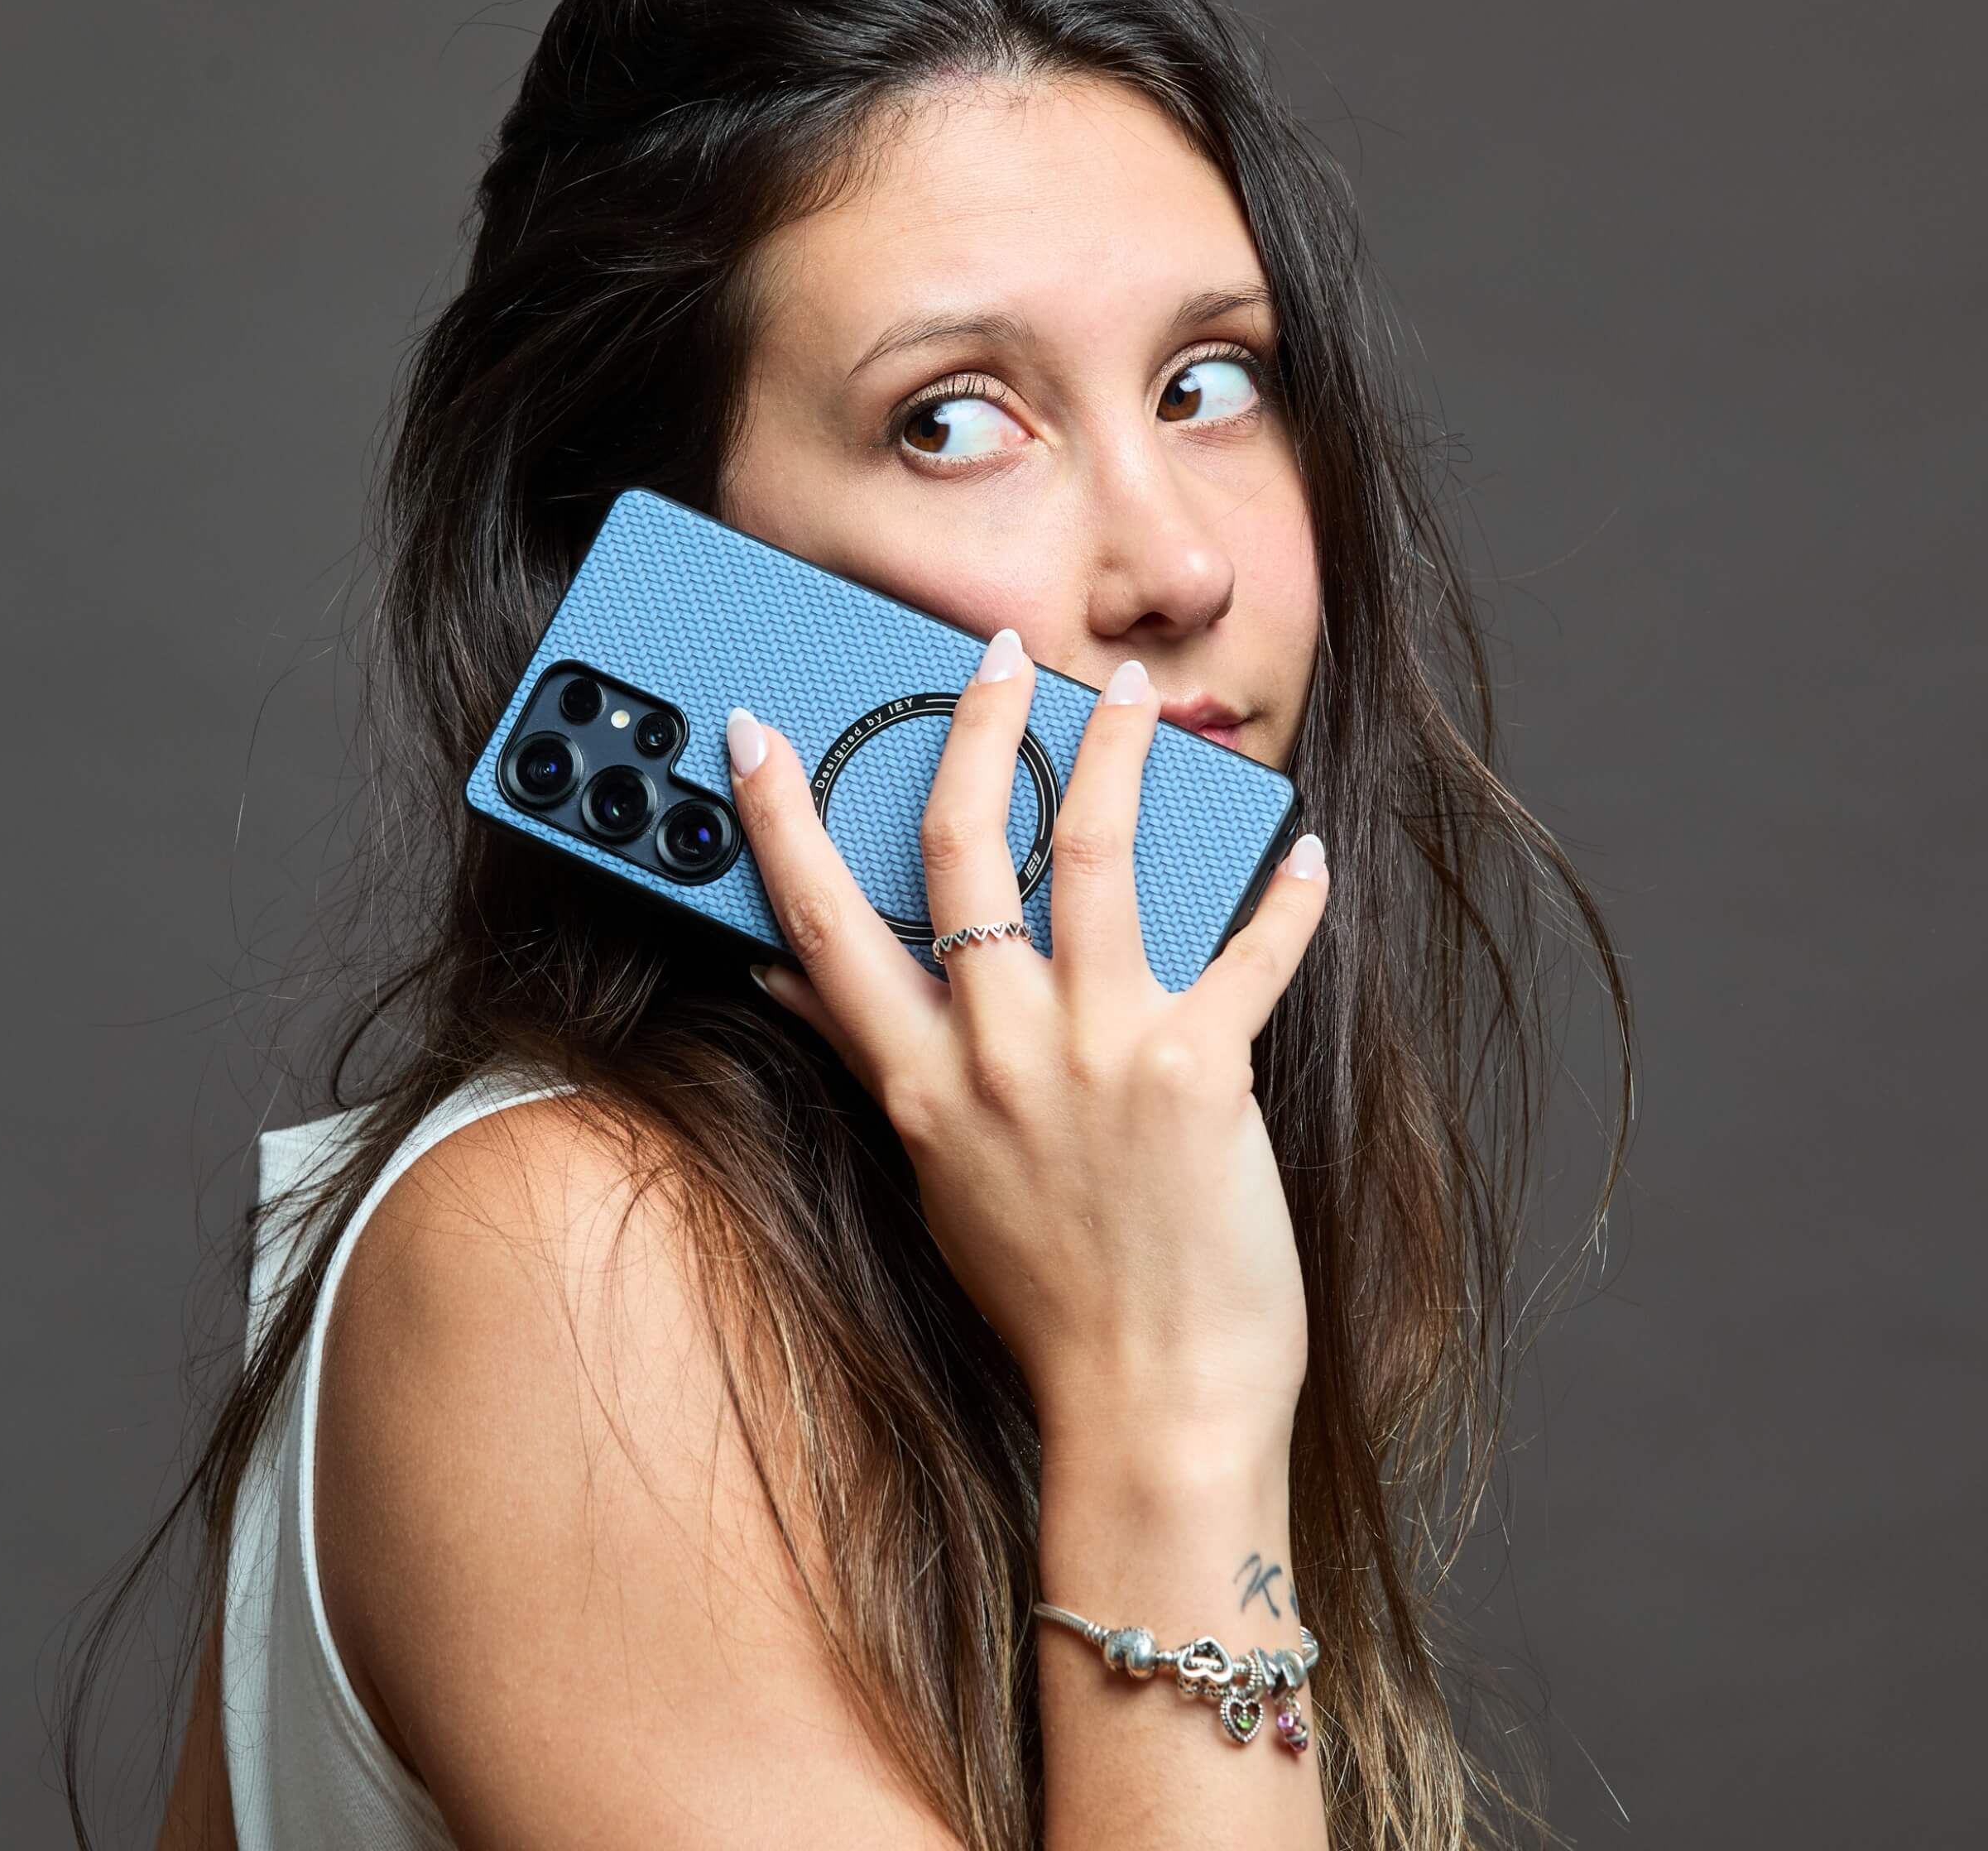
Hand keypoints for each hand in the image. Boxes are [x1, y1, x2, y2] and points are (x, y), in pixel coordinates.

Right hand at [725, 628, 1329, 1457]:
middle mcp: (997, 1051)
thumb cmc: (1045, 1298)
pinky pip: (1251, 949)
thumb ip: (873, 1063)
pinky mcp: (1202, 1068)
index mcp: (922, 1081)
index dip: (783, 818)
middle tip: (1000, 658)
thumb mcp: (933, 1177)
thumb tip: (786, 978)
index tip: (760, 734)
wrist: (1152, 1406)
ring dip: (1112, 756)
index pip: (825, 922)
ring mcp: (1098, 1053)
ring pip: (1093, 854)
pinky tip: (1303, 850)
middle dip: (975, 731)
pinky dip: (1285, 893)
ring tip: (1130, 693)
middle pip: (960, 849)